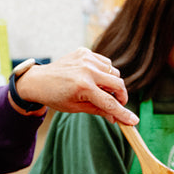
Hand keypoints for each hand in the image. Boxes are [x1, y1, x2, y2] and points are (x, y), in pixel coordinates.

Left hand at [13, 48, 138, 125]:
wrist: (39, 80)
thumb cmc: (56, 97)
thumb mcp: (77, 108)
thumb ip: (99, 111)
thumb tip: (116, 118)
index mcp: (83, 87)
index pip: (110, 103)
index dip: (123, 113)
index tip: (134, 121)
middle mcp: (87, 70)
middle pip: (118, 84)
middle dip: (121, 97)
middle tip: (118, 104)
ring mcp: (86, 59)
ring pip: (114, 73)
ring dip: (112, 84)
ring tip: (101, 91)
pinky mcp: (85, 52)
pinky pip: (105, 63)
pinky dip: (105, 72)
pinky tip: (95, 78)